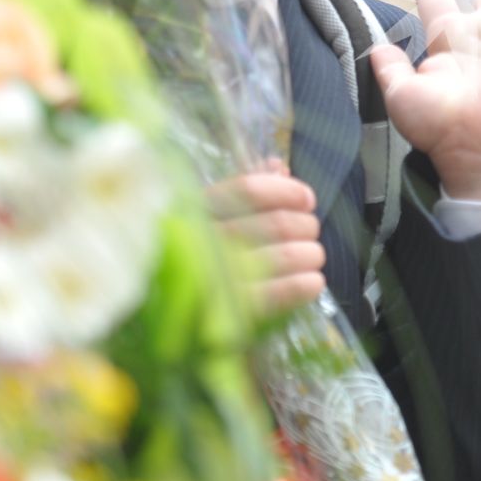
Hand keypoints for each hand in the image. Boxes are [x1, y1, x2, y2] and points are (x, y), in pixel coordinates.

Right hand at [207, 160, 325, 313]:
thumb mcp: (212, 215)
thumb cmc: (195, 254)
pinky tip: (313, 281)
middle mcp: (205, 241)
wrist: (167, 309)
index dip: (287, 192)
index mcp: (199, 211)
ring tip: (312, 256)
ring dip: (310, 254)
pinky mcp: (231, 313)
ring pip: (285, 257)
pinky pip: (278, 294)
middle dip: (305, 226)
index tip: (307, 200)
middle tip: (310, 232)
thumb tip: (277, 167)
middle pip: (277, 224)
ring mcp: (217, 278)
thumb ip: (245, 189)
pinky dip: (303, 285)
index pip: (250, 190)